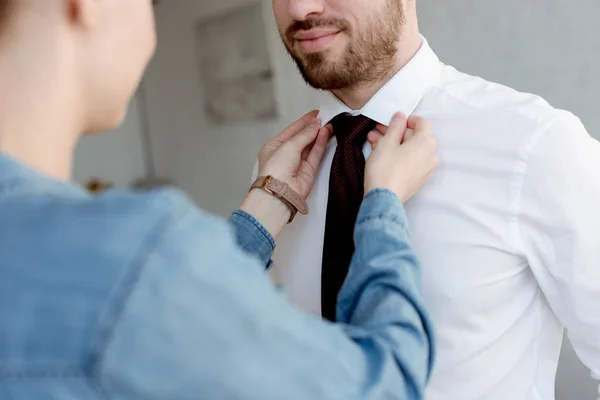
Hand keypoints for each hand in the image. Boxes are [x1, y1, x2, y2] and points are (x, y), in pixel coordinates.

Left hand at [241, 111, 331, 238]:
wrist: (280, 192)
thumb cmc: (276, 169)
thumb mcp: (288, 145)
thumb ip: (305, 134)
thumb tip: (316, 124)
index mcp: (274, 147)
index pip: (291, 131)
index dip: (303, 121)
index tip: (315, 113)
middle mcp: (286, 155)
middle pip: (302, 138)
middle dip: (312, 127)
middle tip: (325, 116)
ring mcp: (297, 164)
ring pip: (311, 146)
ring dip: (319, 134)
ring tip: (329, 123)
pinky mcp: (308, 171)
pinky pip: (316, 154)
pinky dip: (321, 144)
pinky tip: (326, 133)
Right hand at [364, 113, 438, 202]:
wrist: (384, 199)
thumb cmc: (385, 169)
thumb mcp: (387, 142)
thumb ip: (395, 126)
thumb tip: (400, 117)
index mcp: (426, 142)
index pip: (422, 122)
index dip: (406, 119)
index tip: (393, 121)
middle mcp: (431, 155)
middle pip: (415, 137)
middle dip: (396, 133)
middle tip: (379, 131)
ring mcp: (426, 169)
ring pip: (411, 150)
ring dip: (394, 144)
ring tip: (375, 143)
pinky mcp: (419, 180)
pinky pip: (411, 162)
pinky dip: (399, 156)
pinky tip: (383, 155)